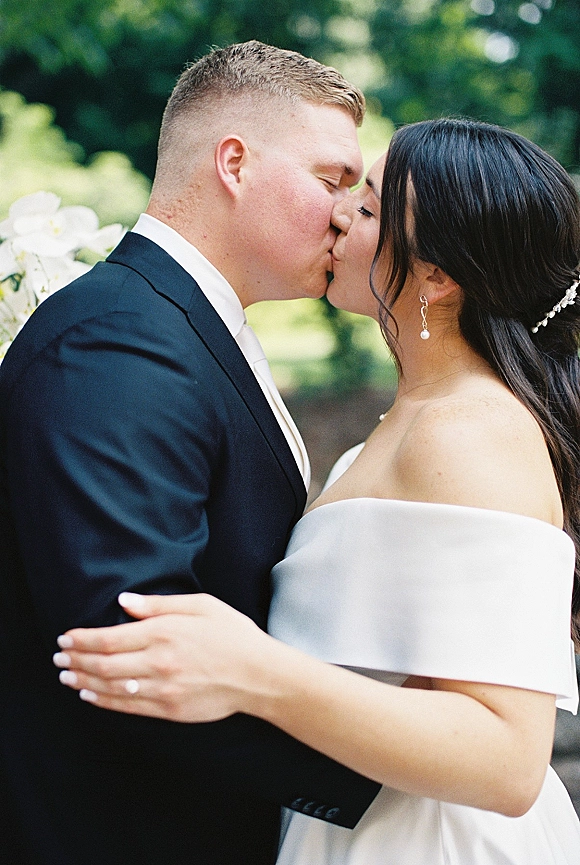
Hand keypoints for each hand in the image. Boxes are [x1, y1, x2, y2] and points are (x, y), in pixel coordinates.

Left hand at [53, 592, 272, 721]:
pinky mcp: (168, 709)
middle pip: (103, 664)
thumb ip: (159, 604)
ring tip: (66, 676)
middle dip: (75, 660)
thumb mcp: (201, 606)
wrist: (258, 675)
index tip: (65, 638)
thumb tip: (123, 602)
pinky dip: (103, 701)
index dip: (82, 639)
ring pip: (111, 687)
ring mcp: (162, 688)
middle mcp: (159, 661)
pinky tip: (90, 695)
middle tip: (58, 657)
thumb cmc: (233, 635)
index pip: (109, 638)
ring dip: (83, 681)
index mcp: (165, 632)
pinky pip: (127, 707)